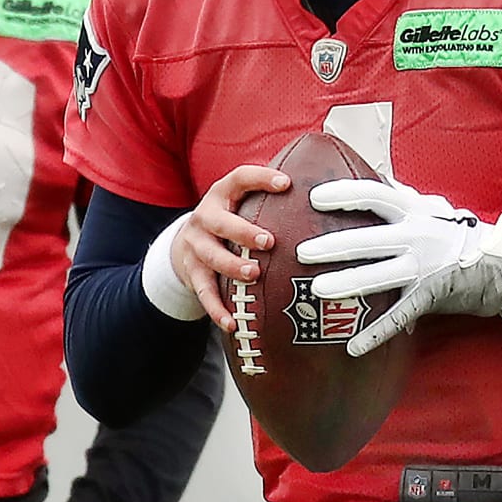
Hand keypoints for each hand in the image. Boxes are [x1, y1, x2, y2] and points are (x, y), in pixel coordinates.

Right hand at [153, 165, 289, 331]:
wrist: (184, 244)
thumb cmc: (228, 220)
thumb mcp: (240, 201)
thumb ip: (268, 195)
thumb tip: (317, 189)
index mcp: (222, 195)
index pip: (240, 179)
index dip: (261, 179)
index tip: (286, 183)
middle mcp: (204, 217)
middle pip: (220, 222)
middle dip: (243, 232)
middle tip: (269, 241)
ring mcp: (196, 246)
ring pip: (212, 257)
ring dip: (233, 267)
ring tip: (254, 275)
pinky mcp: (193, 273)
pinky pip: (204, 292)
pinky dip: (217, 309)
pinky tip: (233, 323)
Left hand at [295, 178, 501, 356]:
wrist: (500, 264)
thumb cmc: (456, 231)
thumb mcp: (430, 206)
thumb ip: (399, 194)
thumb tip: (372, 172)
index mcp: (414, 211)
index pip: (374, 195)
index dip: (344, 194)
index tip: (314, 198)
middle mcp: (418, 238)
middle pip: (369, 239)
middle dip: (333, 245)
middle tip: (303, 251)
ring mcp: (423, 269)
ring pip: (379, 277)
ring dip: (346, 284)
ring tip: (317, 289)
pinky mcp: (428, 297)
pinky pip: (398, 317)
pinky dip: (375, 334)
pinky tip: (352, 347)